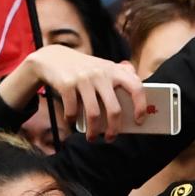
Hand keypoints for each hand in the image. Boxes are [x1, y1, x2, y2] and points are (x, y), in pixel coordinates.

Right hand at [0, 45, 151, 140]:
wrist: (53, 57)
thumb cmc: (84, 67)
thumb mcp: (103, 65)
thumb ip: (121, 72)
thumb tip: (140, 83)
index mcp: (114, 71)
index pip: (136, 87)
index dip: (140, 106)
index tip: (139, 121)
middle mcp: (101, 74)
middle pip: (114, 109)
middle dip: (114, 129)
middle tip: (111, 138)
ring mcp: (83, 79)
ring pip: (93, 114)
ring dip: (93, 131)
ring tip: (92, 137)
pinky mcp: (67, 84)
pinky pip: (73, 111)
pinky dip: (72, 120)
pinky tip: (72, 121)